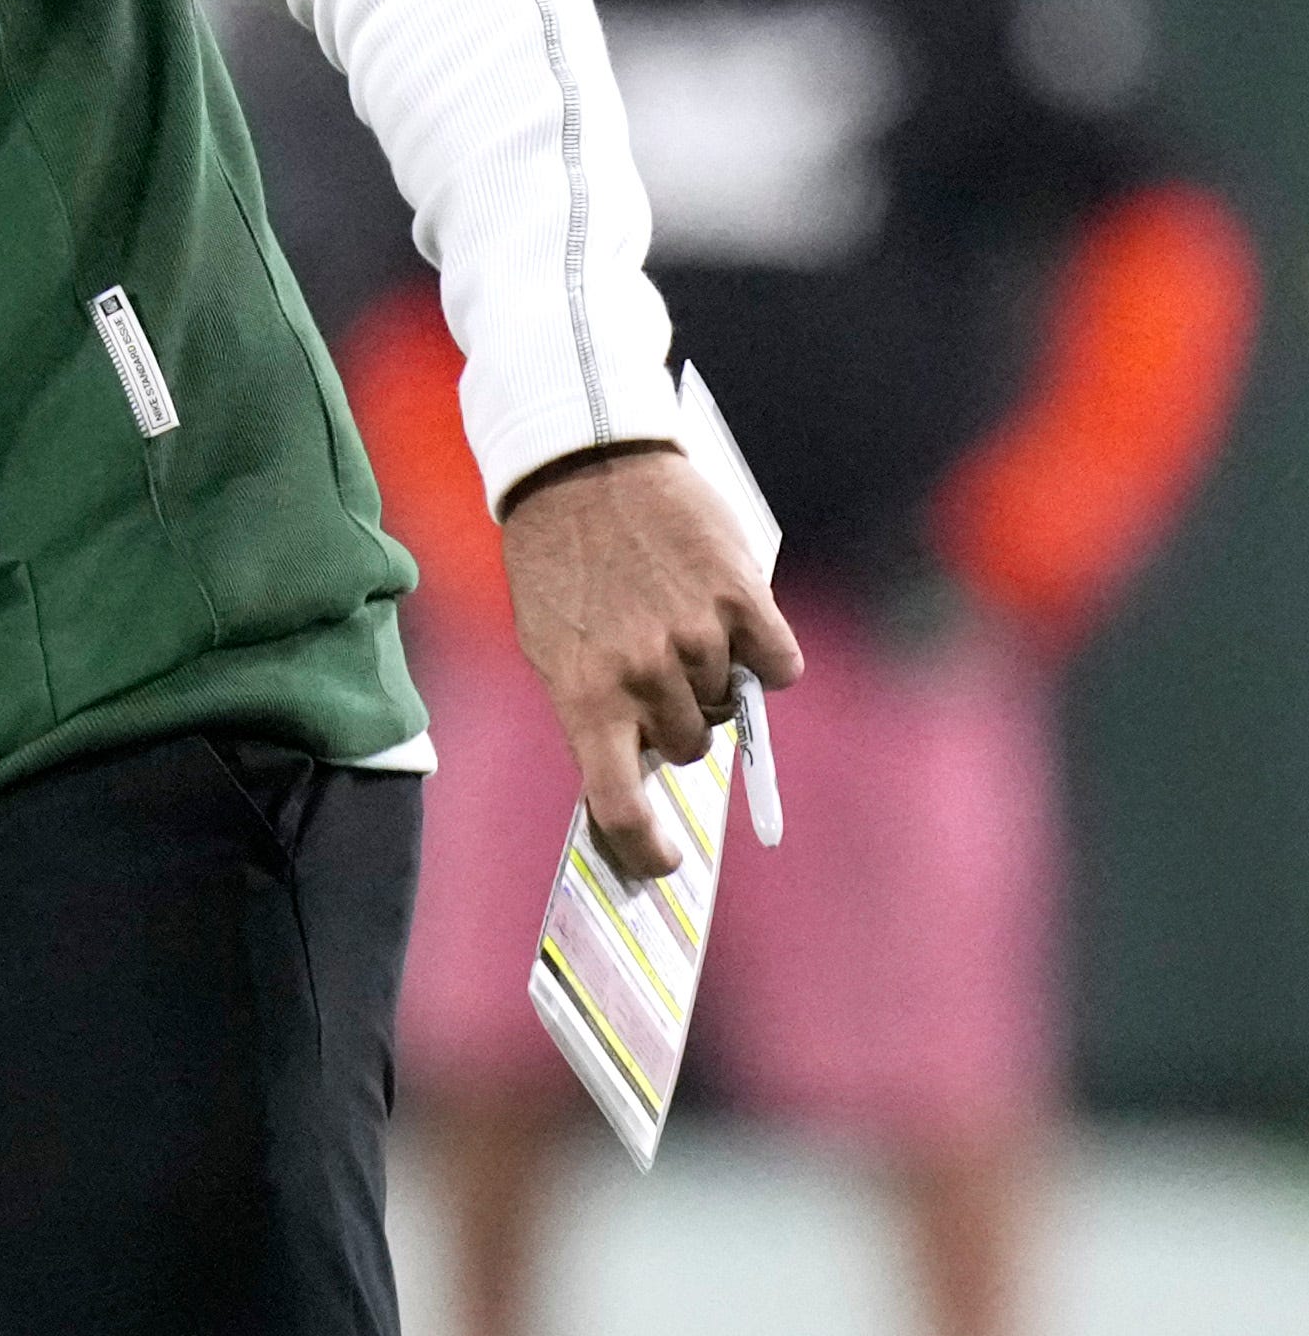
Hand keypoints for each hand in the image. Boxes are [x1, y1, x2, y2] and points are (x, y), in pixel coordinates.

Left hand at [502, 440, 796, 876]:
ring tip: (677, 622)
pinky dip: (764, 653)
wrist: (585, 470)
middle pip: (691, 746)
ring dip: (716, 680)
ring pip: (732, 705)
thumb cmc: (561, 565)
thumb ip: (599, 706)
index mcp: (581, 694)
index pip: (616, 800)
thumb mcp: (556, 646)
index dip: (643, 844)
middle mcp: (641, 674)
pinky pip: (779, 665)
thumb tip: (643, 767)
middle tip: (656, 671)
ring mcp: (696, 637)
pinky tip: (734, 619)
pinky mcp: (743, 598)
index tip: (665, 864)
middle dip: (679, 722)